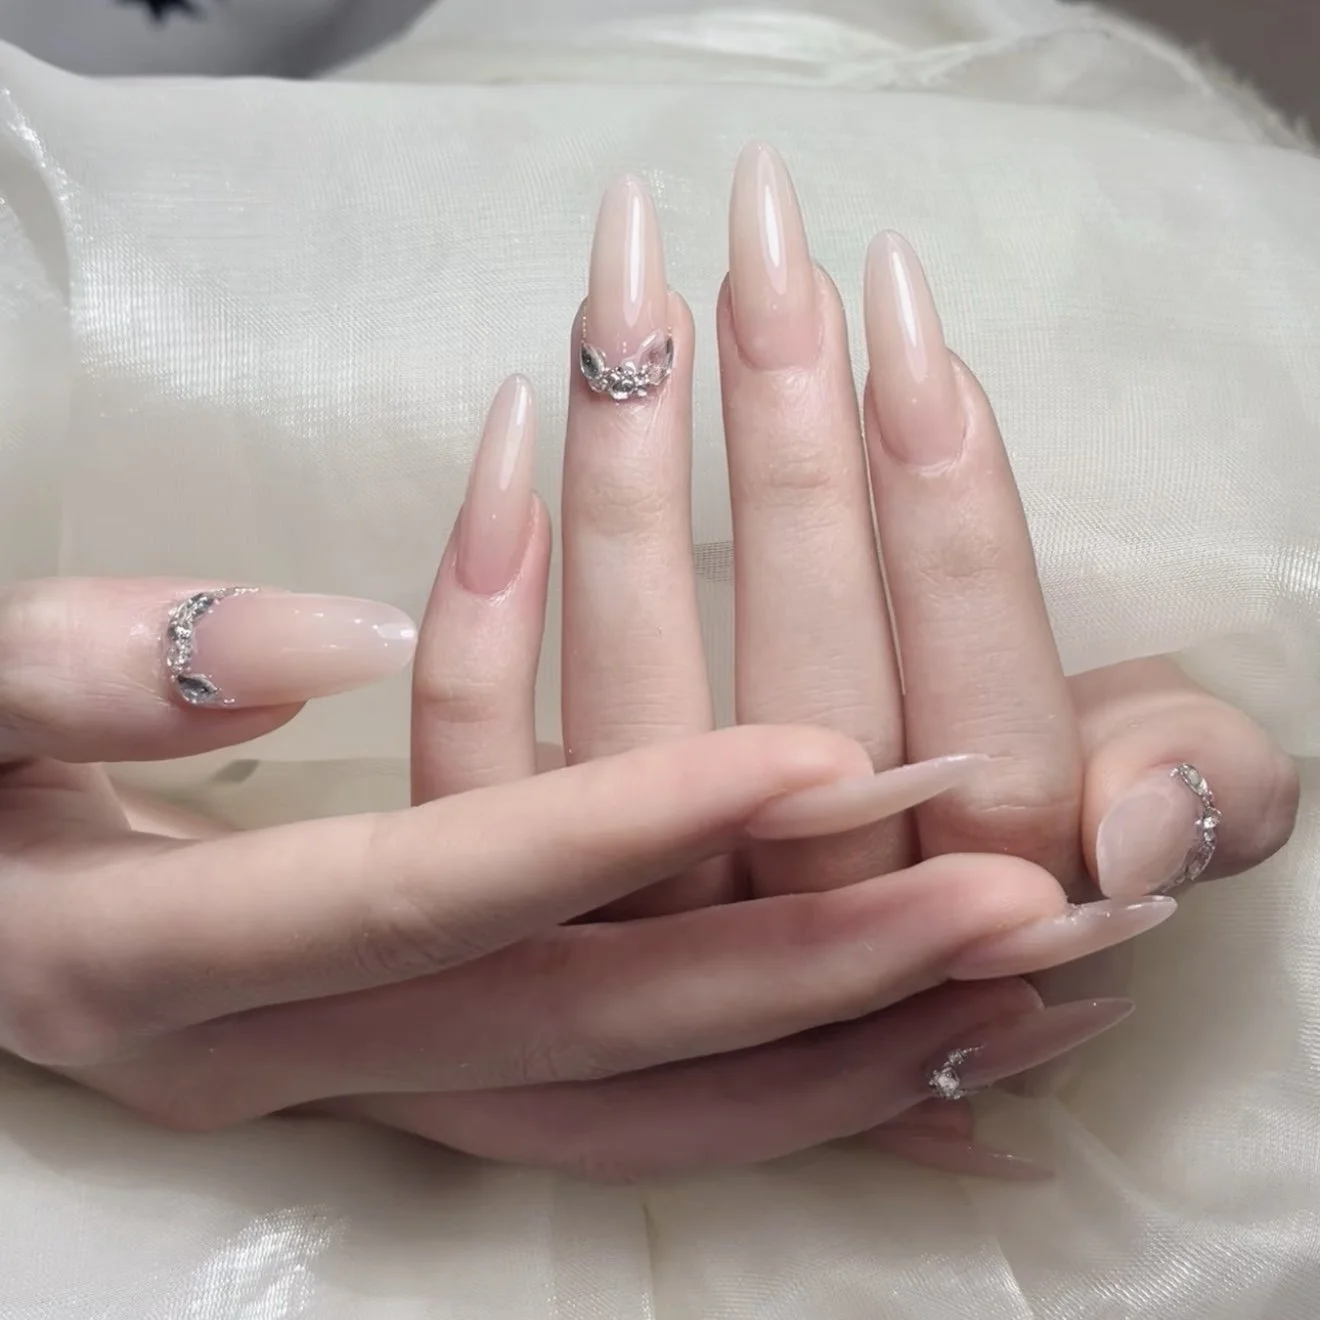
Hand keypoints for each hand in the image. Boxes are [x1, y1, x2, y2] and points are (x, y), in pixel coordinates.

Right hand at [0, 580, 1046, 1135]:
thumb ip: (102, 668)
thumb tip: (332, 640)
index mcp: (180, 955)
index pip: (445, 885)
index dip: (627, 822)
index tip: (817, 750)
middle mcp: (298, 1062)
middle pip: (586, 1026)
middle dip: (802, 961)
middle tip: (1006, 898)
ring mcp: (372, 1095)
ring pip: (629, 1116)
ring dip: (825, 1063)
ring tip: (1010, 1002)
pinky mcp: (421, 1085)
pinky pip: (620, 1127)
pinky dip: (768, 1106)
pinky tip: (903, 1071)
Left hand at [345, 147, 1295, 1179]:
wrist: (895, 951)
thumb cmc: (1037, 842)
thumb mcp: (1173, 806)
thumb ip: (1205, 795)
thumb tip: (1132, 829)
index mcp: (984, 911)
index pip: (983, 723)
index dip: (950, 523)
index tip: (906, 320)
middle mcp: (809, 931)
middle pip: (801, 696)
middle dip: (790, 450)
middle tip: (765, 242)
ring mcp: (648, 920)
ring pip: (627, 718)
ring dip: (626, 488)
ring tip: (630, 288)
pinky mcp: (526, 885)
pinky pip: (480, 764)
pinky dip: (479, 616)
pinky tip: (507, 437)